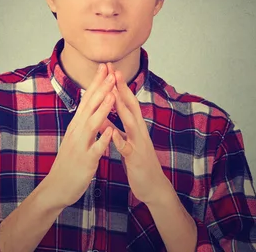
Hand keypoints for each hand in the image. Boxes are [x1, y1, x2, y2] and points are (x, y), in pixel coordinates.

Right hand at [43, 63, 115, 208]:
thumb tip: (90, 106)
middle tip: (111, 72)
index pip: (87, 99)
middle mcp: (77, 131)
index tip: (105, 67)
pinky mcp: (85, 161)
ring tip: (113, 94)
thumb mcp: (75, 137)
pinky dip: (103, 139)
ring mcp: (80, 145)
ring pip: (92, 124)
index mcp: (76, 125)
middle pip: (89, 106)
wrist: (56, 187)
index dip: (96, 83)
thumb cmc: (69, 162)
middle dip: (101, 89)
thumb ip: (83, 122)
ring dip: (102, 109)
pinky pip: (95, 149)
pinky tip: (111, 131)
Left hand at [107, 63, 170, 205]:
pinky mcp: (136, 159)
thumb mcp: (126, 141)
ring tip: (114, 94)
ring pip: (131, 123)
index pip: (125, 101)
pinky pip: (127, 148)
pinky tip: (112, 134)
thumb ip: (116, 127)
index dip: (117, 85)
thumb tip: (103, 115)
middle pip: (131, 106)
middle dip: (122, 88)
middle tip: (114, 70)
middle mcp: (139, 131)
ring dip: (122, 108)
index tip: (109, 69)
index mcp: (134, 126)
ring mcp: (139, 144)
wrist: (152, 186)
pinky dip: (120, 140)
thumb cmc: (137, 162)